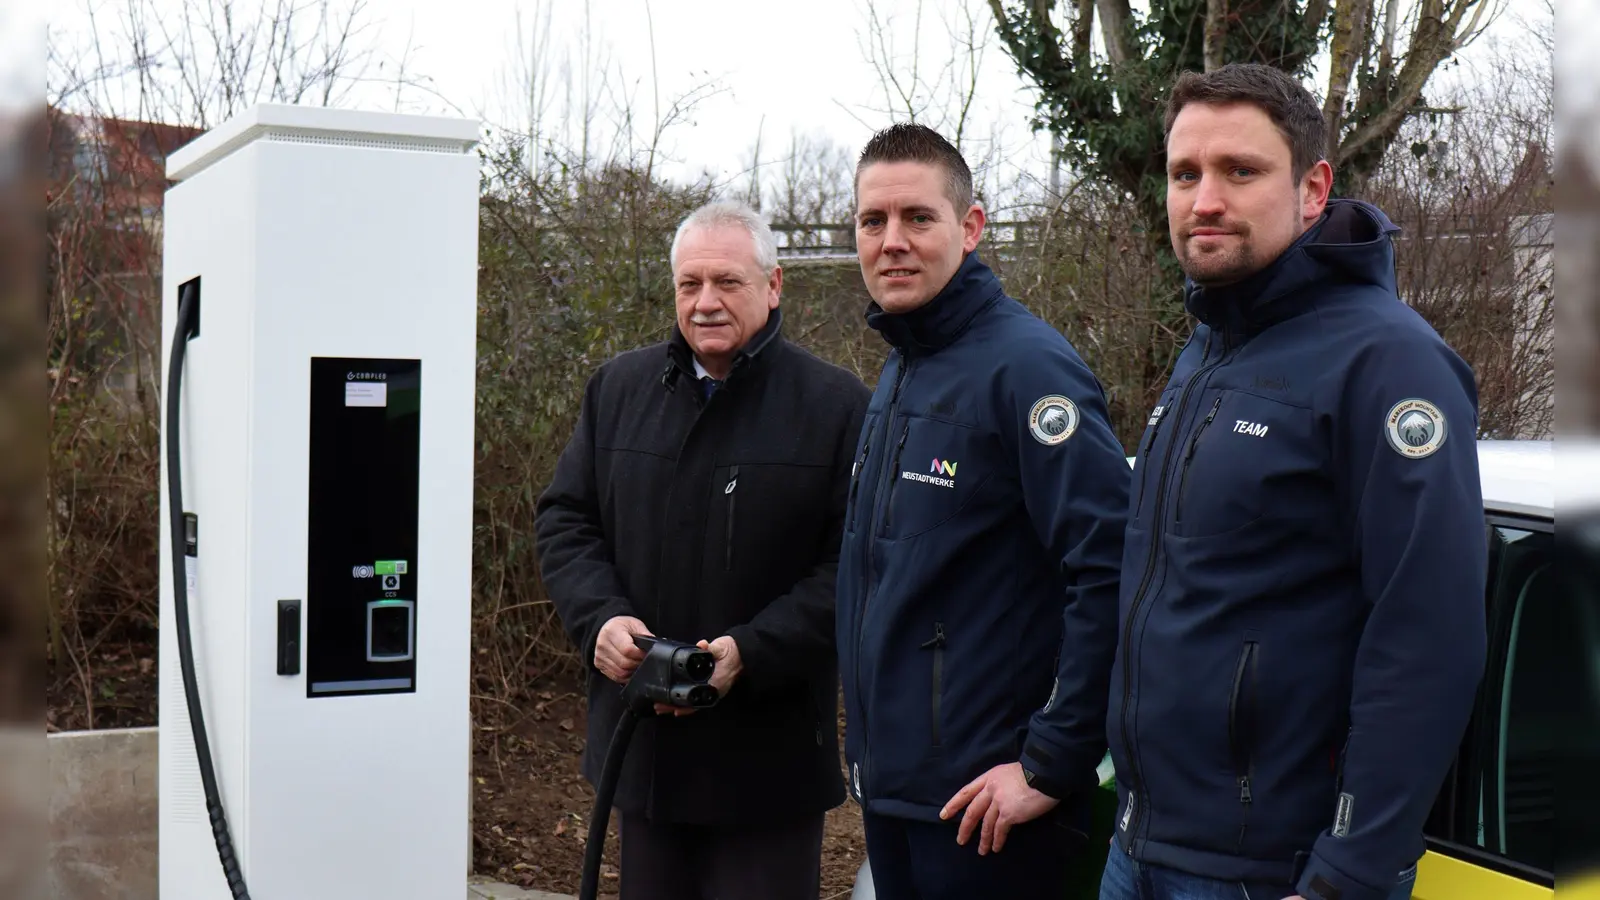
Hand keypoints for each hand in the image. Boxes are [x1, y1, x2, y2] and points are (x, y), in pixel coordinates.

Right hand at [594, 616, 649, 683]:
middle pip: (624, 663)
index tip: (646, 654)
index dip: (640, 654)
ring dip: (632, 672)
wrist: (605, 627)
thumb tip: (656, 646)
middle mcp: (603, 645)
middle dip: (638, 664)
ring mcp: (600, 656)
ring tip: (637, 664)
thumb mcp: (635, 624)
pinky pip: (615, 677)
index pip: (628, 650)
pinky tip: (630, 670)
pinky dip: (625, 676)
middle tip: (643, 660)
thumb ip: (645, 634)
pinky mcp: (599, 664)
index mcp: (612, 632)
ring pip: (620, 673)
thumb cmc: (621, 626)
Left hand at [652, 636, 741, 717]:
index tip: (670, 706)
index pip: (696, 696)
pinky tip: (676, 707)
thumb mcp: (721, 648)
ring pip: (692, 704)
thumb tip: (702, 645)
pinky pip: (696, 700)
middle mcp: (712, 691)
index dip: (682, 702)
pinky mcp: (709, 688)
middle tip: (658, 707)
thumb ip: (711, 648)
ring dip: (677, 706)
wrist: (742, 654)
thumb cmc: (731, 652)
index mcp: (714, 683)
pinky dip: (686, 705)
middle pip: (691, 704)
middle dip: (674, 706)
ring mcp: (711, 691)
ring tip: (661, 708)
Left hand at [939, 762, 1058, 854]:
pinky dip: (997, 840)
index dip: (954, 804)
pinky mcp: (1009, 814)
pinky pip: (1000, 830)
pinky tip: (996, 848)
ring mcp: (998, 802)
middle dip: (965, 827)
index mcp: (989, 777)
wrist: (1045, 774)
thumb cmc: (1033, 771)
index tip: (944, 814)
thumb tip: (1000, 798)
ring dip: (983, 839)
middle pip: (972, 811)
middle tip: (960, 840)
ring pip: (985, 824)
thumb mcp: (1009, 772)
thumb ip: (1000, 785)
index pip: (966, 791)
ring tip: (981, 851)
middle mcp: (990, 789)